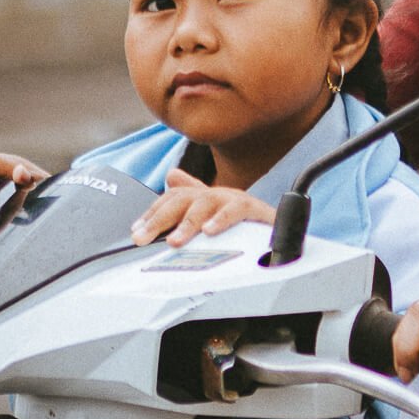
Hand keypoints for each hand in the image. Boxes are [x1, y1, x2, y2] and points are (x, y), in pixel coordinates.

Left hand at [130, 168, 275, 246]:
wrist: (281, 229)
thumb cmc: (245, 226)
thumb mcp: (213, 216)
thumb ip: (190, 202)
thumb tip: (170, 177)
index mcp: (205, 198)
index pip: (172, 199)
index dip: (152, 213)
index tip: (136, 231)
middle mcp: (217, 195)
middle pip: (182, 199)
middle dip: (159, 218)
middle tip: (143, 238)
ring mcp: (235, 199)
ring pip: (205, 204)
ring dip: (187, 222)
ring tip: (174, 241)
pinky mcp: (254, 209)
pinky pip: (236, 211)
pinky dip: (221, 220)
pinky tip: (209, 231)